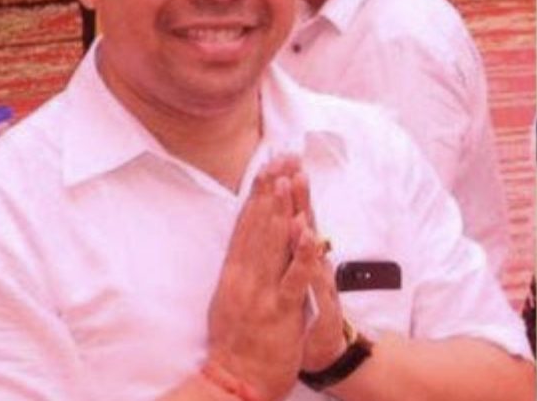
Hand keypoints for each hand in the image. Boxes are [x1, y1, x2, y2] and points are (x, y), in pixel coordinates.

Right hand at [206, 157, 315, 399]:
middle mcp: (244, 276)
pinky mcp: (279, 311)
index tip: (265, 168)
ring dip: (281, 210)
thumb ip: (239, 269)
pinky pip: (293, 278)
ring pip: (272, 244)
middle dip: (270, 190)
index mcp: (234, 272)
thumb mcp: (229, 298)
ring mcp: (261, 292)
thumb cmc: (235, 340)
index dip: (257, 195)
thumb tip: (245, 242)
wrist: (234, 379)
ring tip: (287, 179)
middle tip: (278, 158)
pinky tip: (306, 230)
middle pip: (258, 226)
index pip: (245, 225)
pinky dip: (300, 253)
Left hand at [290, 172, 346, 371]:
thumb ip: (278, 260)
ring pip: (306, 241)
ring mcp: (311, 284)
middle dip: (290, 188)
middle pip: (296, 221)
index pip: (285, 220)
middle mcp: (305, 267)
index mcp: (291, 263)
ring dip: (300, 208)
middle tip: (285, 155)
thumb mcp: (281, 289)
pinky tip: (308, 233)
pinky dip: (308, 256)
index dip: (279, 191)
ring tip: (294, 178)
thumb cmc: (289, 328)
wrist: (316, 362)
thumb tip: (270, 233)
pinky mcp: (319, 307)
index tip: (272, 160)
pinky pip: (310, 278)